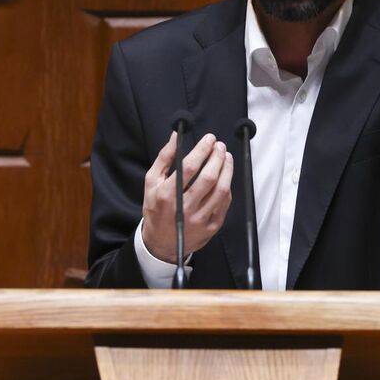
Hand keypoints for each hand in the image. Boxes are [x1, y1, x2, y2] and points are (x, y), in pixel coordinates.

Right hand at [141, 132, 233, 262]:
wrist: (161, 243)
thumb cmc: (156, 208)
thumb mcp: (152, 182)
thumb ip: (164, 158)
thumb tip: (176, 136)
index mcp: (167, 195)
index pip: (189, 168)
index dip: (202, 150)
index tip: (209, 139)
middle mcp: (184, 208)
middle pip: (208, 178)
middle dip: (217, 157)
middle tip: (220, 146)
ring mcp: (199, 219)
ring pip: (221, 191)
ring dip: (227, 170)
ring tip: (227, 157)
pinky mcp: (211, 227)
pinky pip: (225, 204)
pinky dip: (228, 187)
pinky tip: (226, 177)